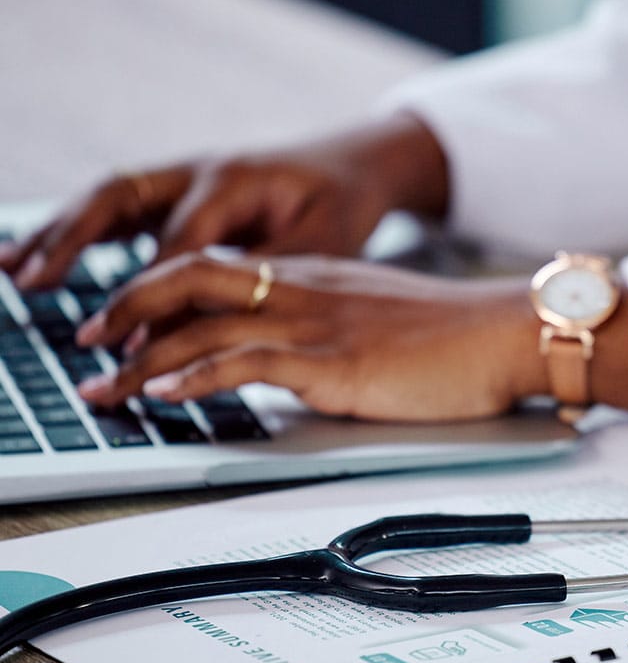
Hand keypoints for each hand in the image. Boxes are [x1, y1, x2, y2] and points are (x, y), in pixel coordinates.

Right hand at [0, 114, 448, 289]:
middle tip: (31, 281)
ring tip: (11, 266)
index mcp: (236, 179)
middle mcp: (200, 168)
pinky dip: (80, 229)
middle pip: (121, 197)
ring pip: (109, 197)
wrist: (355, 163)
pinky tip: (39, 254)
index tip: (129, 340)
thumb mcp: (319, 244)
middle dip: (73, 239)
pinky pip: (121, 205)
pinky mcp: (180, 188)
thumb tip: (206, 325)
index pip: (181, 242)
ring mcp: (185, 174)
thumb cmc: (342, 205)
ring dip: (59, 230)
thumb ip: (264, 279)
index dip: (154, 292)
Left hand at [75, 253, 542, 421]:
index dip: (156, 289)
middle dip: (124, 307)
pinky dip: (192, 378)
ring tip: (102, 388)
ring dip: (138, 357)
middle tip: (86, 340)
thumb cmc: (457, 332)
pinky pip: (243, 363)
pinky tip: (163, 395)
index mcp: (315, 274)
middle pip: (189, 277)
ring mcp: (316, 323)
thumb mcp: (379, 318)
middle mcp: (304, 288)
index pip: (214, 266)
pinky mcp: (333, 362)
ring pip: (200, 324)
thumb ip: (331, 330)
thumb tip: (295, 364)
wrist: (506, 331)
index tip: (124, 321)